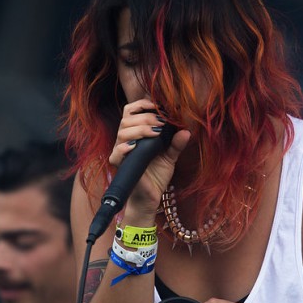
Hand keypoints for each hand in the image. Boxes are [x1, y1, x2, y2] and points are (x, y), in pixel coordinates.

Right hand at [108, 98, 190, 218]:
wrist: (151, 197)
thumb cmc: (157, 174)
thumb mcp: (170, 156)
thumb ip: (176, 143)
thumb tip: (185, 131)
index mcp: (136, 133)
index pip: (131, 111)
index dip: (142, 104)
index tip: (158, 106)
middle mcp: (126, 140)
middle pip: (127, 119)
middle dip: (146, 118)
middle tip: (162, 123)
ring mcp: (121, 152)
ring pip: (122, 132)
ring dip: (140, 129)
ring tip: (155, 133)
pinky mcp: (120, 165)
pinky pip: (116, 153)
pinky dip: (124, 147)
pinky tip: (136, 146)